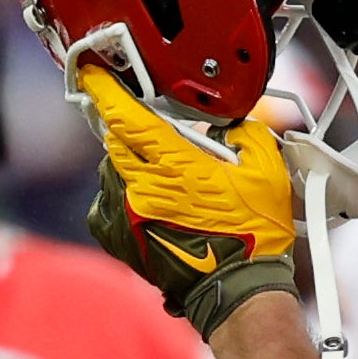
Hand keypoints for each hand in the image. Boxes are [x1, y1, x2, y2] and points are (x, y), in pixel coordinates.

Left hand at [78, 64, 299, 336]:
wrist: (239, 288)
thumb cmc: (254, 233)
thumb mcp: (265, 167)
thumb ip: (244, 131)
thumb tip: (229, 120)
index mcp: (176, 164)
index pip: (128, 117)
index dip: (105, 90)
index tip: (92, 71)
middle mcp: (143, 188)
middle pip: (116, 140)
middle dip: (126, 126)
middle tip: (146, 123)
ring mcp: (127, 215)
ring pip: (112, 170)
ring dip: (130, 162)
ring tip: (163, 173)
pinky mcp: (121, 238)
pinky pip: (108, 202)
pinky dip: (124, 193)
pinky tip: (150, 199)